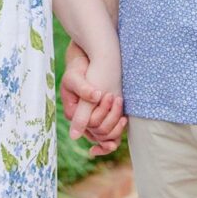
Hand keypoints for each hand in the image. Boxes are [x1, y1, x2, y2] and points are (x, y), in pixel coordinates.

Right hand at [61, 39, 126, 155]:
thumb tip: (80, 120)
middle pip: (99, 132)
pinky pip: (110, 133)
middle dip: (111, 117)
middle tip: (116, 97)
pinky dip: (118, 129)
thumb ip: (82, 94)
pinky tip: (124, 118)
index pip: (89, 125)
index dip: (102, 114)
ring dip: (116, 123)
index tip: (110, 96)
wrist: (86, 62)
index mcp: (72, 112)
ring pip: (106, 135)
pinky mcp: (101, 117)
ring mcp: (92, 119)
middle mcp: (82, 119)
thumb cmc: (78, 68)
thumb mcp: (76, 79)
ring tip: (119, 101)